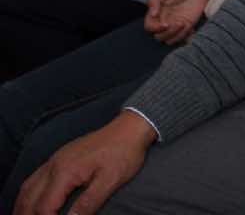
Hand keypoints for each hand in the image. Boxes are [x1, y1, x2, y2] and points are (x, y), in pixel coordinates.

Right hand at [15, 110, 155, 214]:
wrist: (130, 128)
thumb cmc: (124, 153)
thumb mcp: (110, 181)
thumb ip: (88, 203)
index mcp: (65, 172)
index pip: (45, 206)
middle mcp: (54, 165)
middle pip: (29, 198)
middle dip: (27, 214)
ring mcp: (55, 159)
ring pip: (28, 186)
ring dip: (24, 205)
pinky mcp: (60, 156)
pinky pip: (35, 177)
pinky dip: (28, 193)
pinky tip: (31, 200)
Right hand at [144, 0, 226, 44]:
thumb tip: (152, 14)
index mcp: (157, 11)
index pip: (149, 26)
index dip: (155, 28)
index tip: (165, 23)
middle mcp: (165, 19)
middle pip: (158, 36)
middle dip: (166, 33)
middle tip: (178, 24)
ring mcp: (176, 23)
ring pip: (169, 40)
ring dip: (176, 36)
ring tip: (184, 24)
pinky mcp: (187, 25)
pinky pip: (183, 38)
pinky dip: (185, 37)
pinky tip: (190, 27)